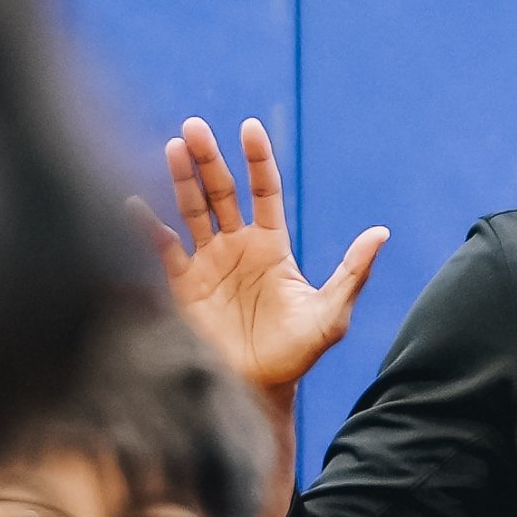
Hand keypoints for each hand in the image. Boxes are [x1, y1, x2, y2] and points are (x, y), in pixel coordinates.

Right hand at [140, 116, 387, 400]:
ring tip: (173, 148)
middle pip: (220, 191)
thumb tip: (381, 233)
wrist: (257, 389)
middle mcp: (236, 246)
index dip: (257, 160)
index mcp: (271, 245)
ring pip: (191, 210)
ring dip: (180, 180)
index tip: (249, 128)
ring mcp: (206, 263)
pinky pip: (162, 248)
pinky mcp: (181, 285)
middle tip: (194, 127)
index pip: (263, 190)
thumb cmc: (297, 353)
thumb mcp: (331, 314)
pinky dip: (147, 227)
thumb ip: (352, 273)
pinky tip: (135, 203)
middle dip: (208, 159)